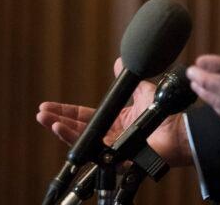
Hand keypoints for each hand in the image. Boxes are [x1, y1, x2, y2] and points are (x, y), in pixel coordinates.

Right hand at [36, 57, 192, 167]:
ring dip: (61, 130)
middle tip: (41, 113)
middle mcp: (110, 137)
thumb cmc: (164, 114)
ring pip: (80, 141)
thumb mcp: (142, 90)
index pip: (84, 117)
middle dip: (57, 120)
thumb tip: (119, 62)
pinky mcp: (115, 158)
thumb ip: (128, 80)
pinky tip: (60, 130)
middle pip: (78, 129)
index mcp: (114, 123)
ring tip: (46, 120)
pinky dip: (74, 140)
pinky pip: (91, 151)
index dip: (66, 112)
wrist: (178, 128)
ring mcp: (112, 149)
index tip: (49, 106)